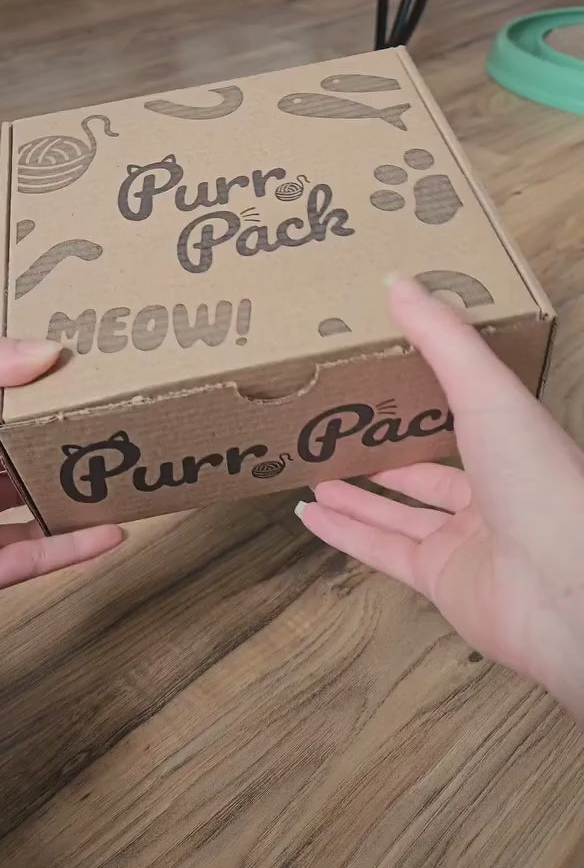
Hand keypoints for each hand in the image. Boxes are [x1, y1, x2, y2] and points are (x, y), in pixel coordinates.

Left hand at [0, 336, 123, 626]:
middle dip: (59, 460)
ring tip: (117, 483)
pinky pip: (35, 560)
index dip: (35, 416)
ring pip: (35, 519)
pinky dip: (75, 549)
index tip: (76, 397)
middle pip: (20, 475)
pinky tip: (111, 532)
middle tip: (104, 440)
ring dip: (74, 505)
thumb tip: (47, 352)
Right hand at [296, 275, 583, 721]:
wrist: (562, 586)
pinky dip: (345, 533)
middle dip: (385, 449)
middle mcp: (493, 491)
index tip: (384, 367)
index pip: (467, 412)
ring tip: (313, 469)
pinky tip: (310, 514)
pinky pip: (383, 551)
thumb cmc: (539, 479)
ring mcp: (466, 540)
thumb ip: (442, 338)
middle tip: (339, 426)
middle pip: (429, 467)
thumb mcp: (488, 392)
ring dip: (356, 492)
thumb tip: (397, 280)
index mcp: (514, 442)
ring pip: (400, 512)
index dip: (427, 391)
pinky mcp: (440, 580)